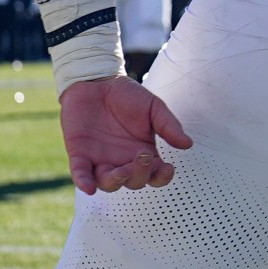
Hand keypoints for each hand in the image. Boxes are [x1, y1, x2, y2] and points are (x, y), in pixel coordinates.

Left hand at [57, 75, 193, 194]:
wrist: (97, 81)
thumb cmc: (127, 95)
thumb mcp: (153, 108)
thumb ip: (168, 126)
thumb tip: (187, 144)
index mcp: (143, 153)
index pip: (155, 175)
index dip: (162, 177)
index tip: (167, 167)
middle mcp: (123, 161)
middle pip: (133, 182)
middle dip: (140, 174)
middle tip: (142, 155)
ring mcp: (100, 159)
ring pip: (108, 183)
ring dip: (116, 182)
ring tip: (122, 171)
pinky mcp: (80, 154)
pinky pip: (80, 174)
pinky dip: (84, 182)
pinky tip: (87, 187)